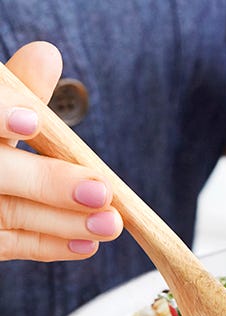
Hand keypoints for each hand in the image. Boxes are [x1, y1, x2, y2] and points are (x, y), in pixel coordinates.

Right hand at [1, 42, 121, 261]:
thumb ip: (18, 89)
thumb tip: (47, 55)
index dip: (0, 115)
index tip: (33, 122)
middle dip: (49, 182)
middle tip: (100, 191)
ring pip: (8, 213)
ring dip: (64, 221)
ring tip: (111, 223)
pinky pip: (8, 245)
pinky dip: (50, 246)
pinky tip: (88, 246)